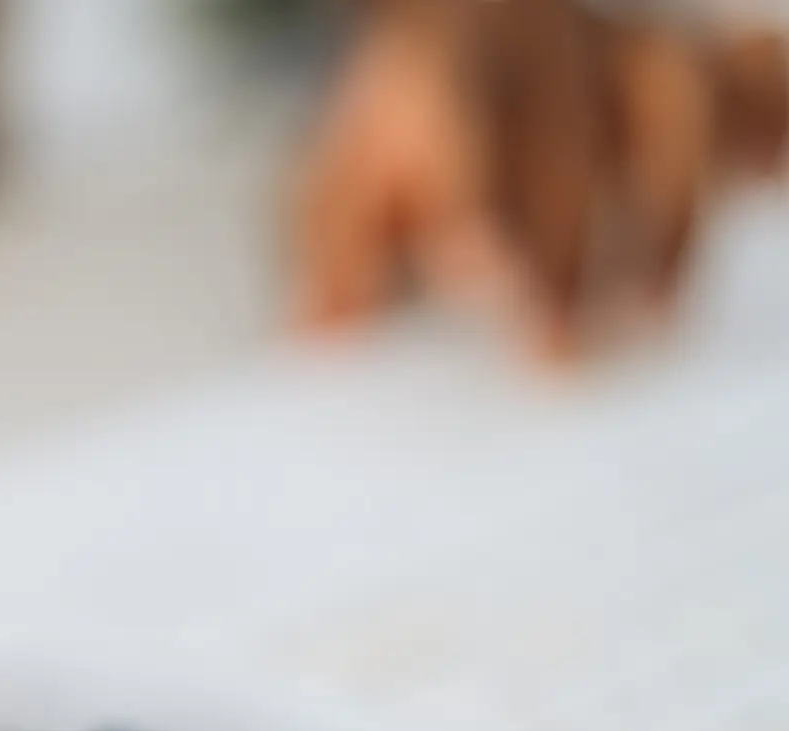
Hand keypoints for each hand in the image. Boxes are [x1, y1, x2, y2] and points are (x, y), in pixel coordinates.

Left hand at [294, 0, 785, 357]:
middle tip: (556, 359)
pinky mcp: (680, 64)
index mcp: (444, 75)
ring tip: (655, 318)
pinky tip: (773, 181)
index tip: (491, 286)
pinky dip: (768, 122)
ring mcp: (620, 51)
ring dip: (673, 215)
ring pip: (673, 105)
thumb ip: (334, 259)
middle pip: (571, 149)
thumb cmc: (395, 132)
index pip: (468, 143)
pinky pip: (740, 79)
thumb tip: (325, 337)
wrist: (455, 20)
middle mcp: (543, 51)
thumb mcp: (335, 186)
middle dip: (566, 256)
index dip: (487, 214)